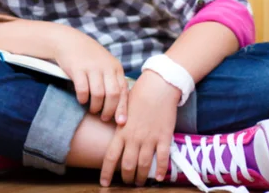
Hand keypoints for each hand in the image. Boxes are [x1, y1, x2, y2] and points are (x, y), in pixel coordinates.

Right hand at [54, 28, 127, 123]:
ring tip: (92, 109)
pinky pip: (83, 90)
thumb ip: (114, 81)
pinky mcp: (77, 69)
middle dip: (109, 110)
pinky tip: (81, 100)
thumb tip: (121, 106)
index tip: (121, 122)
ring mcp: (92, 67)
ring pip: (98, 94)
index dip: (123, 107)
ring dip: (95, 106)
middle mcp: (106, 67)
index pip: (123, 90)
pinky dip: (83, 99)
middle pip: (112, 94)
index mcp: (115, 67)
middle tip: (104, 117)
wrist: (70, 41)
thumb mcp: (106, 65)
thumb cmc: (90, 57)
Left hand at [100, 70, 179, 186]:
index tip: (104, 183)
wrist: (158, 86)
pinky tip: (158, 177)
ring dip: (141, 177)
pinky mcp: (164, 137)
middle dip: (126, 178)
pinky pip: (162, 158)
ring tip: (139, 183)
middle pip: (127, 165)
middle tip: (127, 183)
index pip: (111, 156)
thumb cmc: (139, 93)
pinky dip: (160, 169)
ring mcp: (150, 138)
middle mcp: (134, 137)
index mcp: (122, 130)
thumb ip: (118, 121)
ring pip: (144, 165)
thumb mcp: (123, 107)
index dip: (107, 172)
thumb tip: (113, 129)